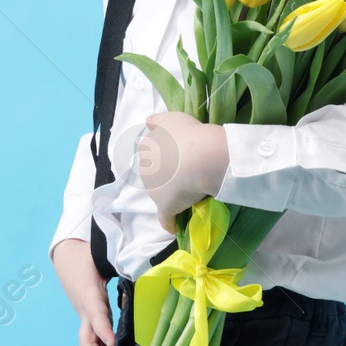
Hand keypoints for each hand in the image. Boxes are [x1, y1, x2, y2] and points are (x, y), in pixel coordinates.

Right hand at [51, 238, 118, 345]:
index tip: (114, 344)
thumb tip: (146, 268)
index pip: (96, 315)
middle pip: (86, 341)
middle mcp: (86, 310)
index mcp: (91, 294)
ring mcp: (85, 318)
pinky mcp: (88, 322)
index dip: (103, 330)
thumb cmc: (90, 256)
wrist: (68, 257)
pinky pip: (90, 345)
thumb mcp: (104, 254)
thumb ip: (124, 262)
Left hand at [139, 111, 229, 233]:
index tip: (177, 156)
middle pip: (154, 174)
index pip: (151, 153)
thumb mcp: (172, 118)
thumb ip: (158, 120)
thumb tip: (148, 122)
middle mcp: (146, 169)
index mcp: (146, 149)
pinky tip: (175, 227)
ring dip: (170, 195)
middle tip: (185, 173)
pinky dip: (170, 223)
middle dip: (164, 175)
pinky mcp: (165, 208)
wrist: (199, 157)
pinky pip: (166, 219)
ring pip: (160, 194)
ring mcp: (154, 191)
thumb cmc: (188, 135)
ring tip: (187, 194)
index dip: (164, 155)